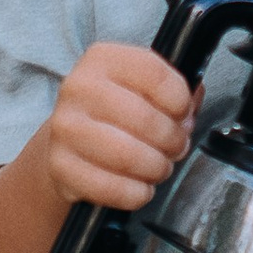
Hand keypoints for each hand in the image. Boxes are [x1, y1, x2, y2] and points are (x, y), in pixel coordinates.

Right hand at [41, 42, 193, 209]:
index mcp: (102, 59)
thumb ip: (176, 90)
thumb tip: (192, 104)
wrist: (70, 140)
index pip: (154, 73)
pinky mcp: (60, 167)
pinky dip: (137, 193)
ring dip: (156, 168)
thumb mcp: (143, 87)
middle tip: (175, 146)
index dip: (180, 100)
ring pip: (130, 157)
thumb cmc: (115, 112)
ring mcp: (65, 128)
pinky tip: (139, 185)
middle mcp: (78, 88)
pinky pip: (113, 188)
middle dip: (173, 140)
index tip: (183, 113)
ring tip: (158, 166)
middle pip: (146, 119)